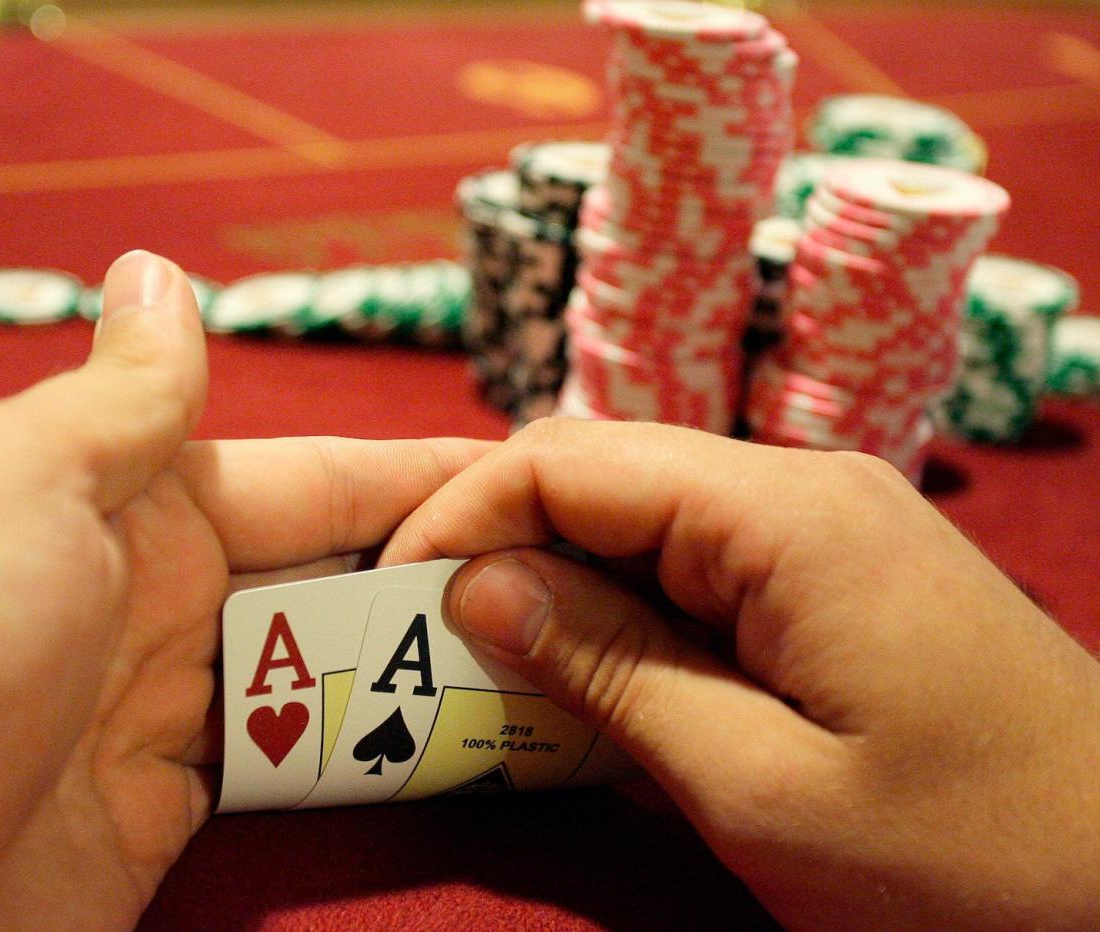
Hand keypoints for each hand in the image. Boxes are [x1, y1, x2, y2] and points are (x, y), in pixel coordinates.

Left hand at [0, 251, 488, 928]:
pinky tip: (441, 740)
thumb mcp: (29, 477)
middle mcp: (161, 598)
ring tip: (540, 663)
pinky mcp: (168, 810)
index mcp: (136, 504)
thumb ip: (127, 394)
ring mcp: (168, 708)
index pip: (316, 480)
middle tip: (569, 586)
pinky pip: (291, 766)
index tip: (531, 482)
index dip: (423, 479)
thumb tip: (158, 271)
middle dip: (442, 577)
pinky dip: (363, 752)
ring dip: (417, 668)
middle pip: (336, 579)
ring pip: (327, 672)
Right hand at [383, 418, 1099, 930]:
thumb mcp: (760, 788)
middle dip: (504, 555)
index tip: (390, 599)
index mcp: (783, 512)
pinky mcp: (841, 578)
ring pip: (647, 529)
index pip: (570, 460)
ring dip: (567, 599)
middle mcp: (803, 488)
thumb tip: (477, 585)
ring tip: (508, 685)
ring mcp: (829, 528)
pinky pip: (702, 572)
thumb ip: (608, 672)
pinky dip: (634, 626)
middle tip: (431, 652)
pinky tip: (613, 699)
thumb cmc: (967, 859)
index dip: (460, 515)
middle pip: (605, 481)